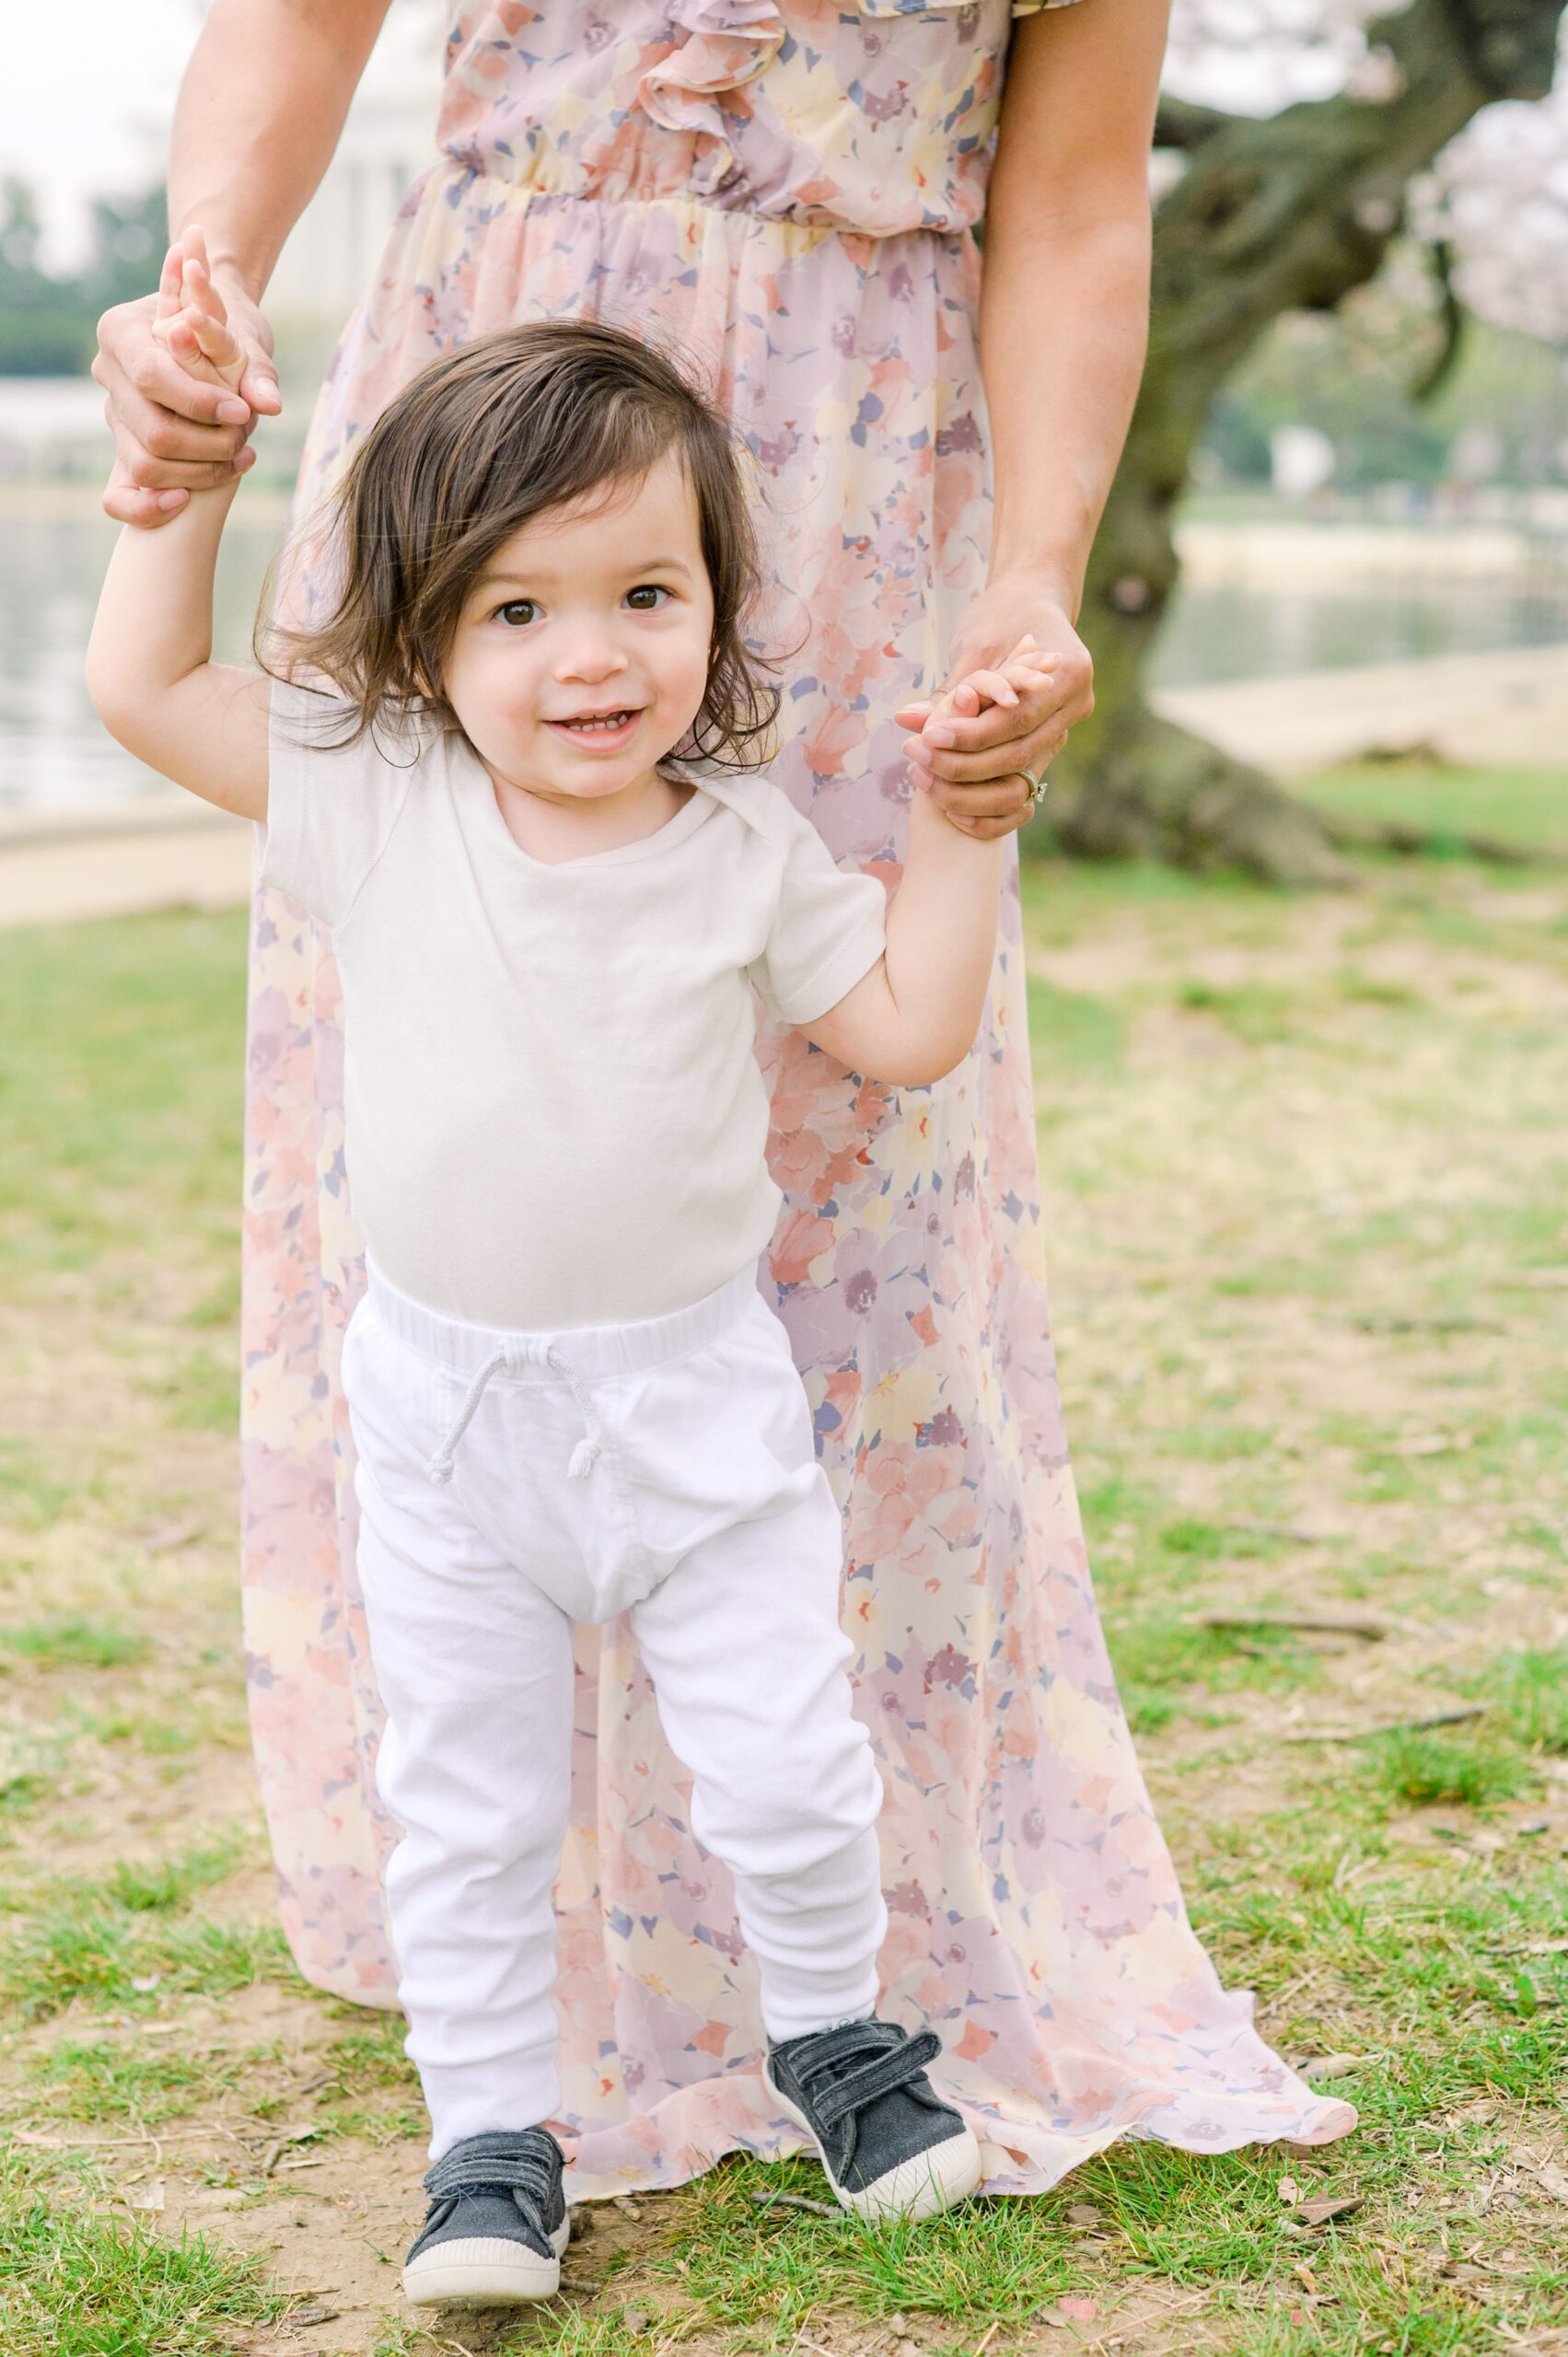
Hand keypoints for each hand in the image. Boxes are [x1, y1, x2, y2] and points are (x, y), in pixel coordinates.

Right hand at [94, 225, 281, 529]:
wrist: (209, 332)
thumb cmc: (226, 323)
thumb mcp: (242, 332)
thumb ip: (256, 367)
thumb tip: (269, 405)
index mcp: (121, 331)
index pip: (151, 377)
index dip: (199, 402)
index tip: (242, 412)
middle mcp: (107, 373)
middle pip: (152, 430)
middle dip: (208, 445)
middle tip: (247, 438)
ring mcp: (114, 413)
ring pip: (144, 466)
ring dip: (200, 473)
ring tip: (242, 456)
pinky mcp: (124, 447)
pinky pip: (119, 497)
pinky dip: (150, 508)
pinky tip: (187, 499)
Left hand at [894, 582, 1094, 839]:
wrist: (1030, 604)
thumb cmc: (1002, 615)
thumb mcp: (976, 643)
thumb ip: (949, 689)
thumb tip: (907, 720)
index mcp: (1068, 675)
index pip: (1015, 720)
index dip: (971, 735)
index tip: (929, 738)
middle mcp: (1075, 708)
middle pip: (1018, 755)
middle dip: (964, 765)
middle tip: (917, 758)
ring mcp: (1064, 732)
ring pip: (1018, 780)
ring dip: (968, 790)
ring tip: (924, 777)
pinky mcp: (1045, 750)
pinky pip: (1019, 793)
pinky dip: (986, 807)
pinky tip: (949, 806)